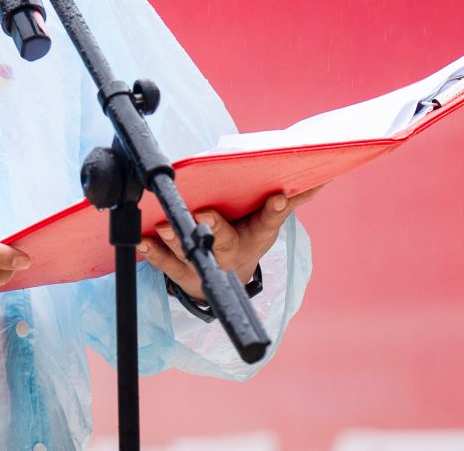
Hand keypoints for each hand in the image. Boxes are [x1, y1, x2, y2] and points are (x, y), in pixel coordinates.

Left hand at [135, 185, 323, 301]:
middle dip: (214, 228)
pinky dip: (152, 252)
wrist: (224, 285)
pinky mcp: (180, 272)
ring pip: (189, 253)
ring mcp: (203, 265)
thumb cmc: (246, 239)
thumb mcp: (268, 223)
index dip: (275, 210)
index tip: (277, 195)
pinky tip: (142, 240)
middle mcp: (230, 252)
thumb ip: (290, 200)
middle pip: (223, 241)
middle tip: (204, 214)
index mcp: (255, 236)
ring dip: (177, 240)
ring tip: (166, 226)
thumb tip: (322, 177)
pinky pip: (164, 263)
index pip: (269, 222)